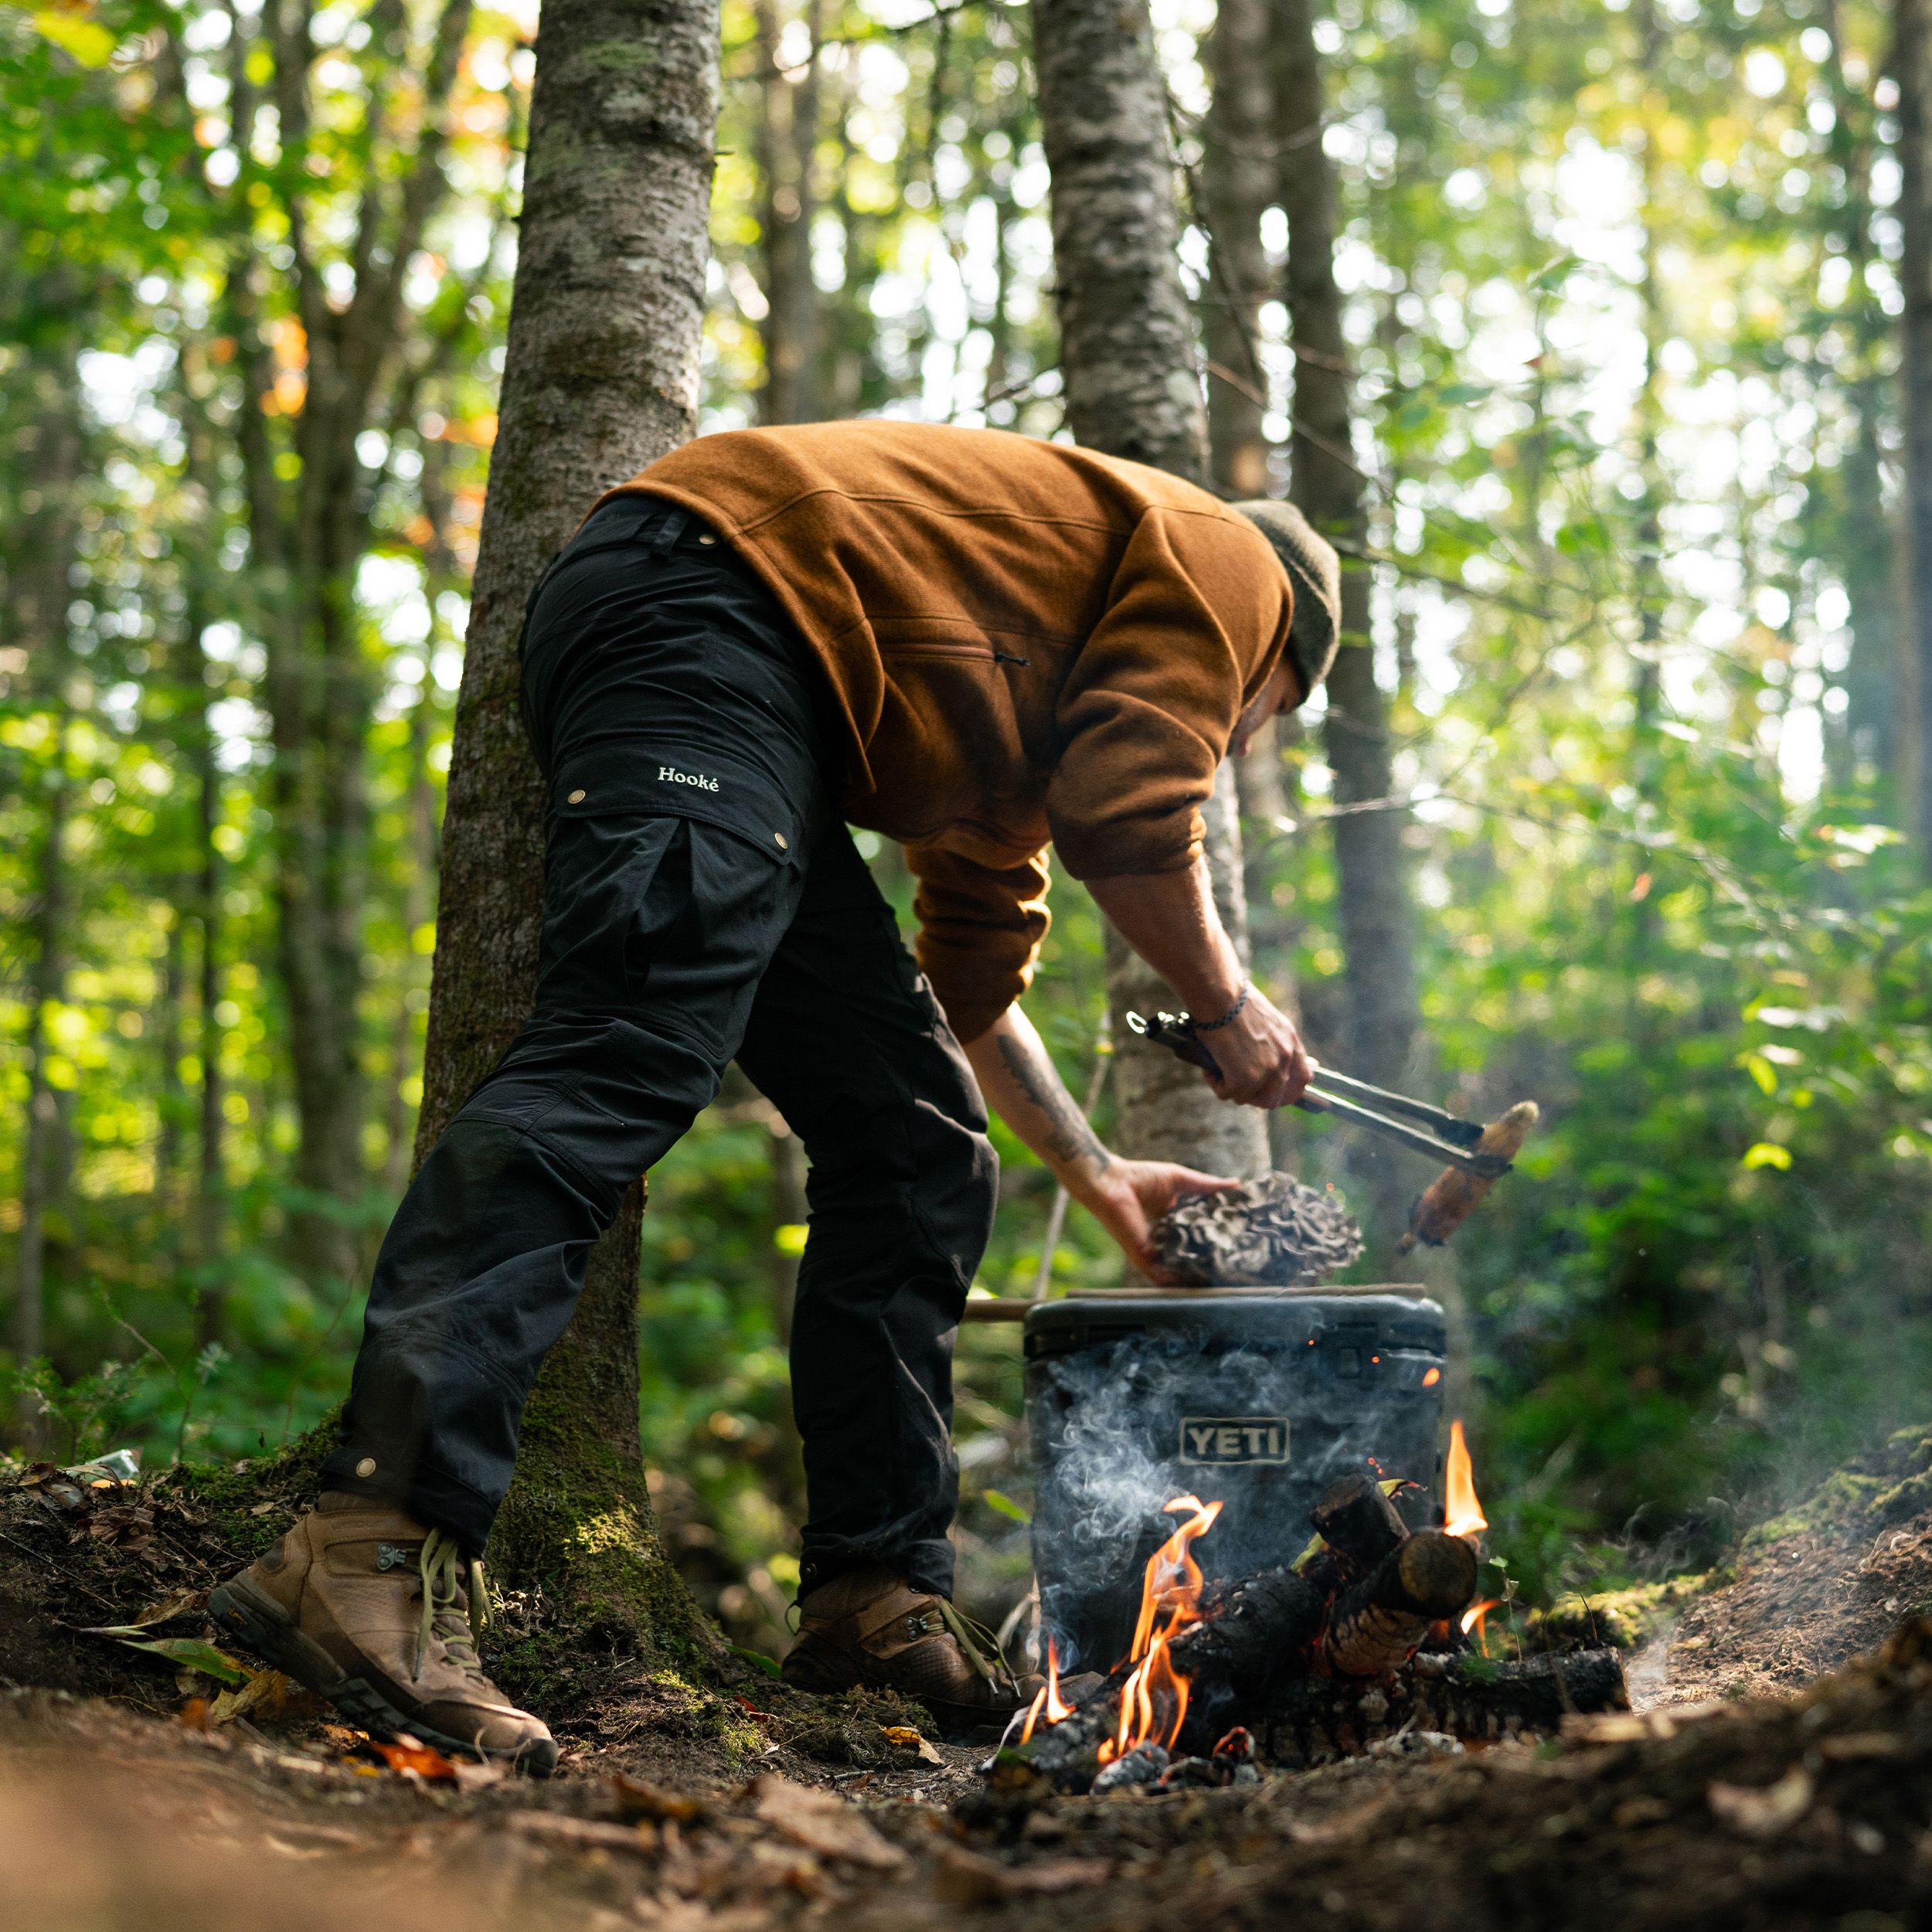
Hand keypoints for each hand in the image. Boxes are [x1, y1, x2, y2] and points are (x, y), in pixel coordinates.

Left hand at [1079, 1159, 1242, 1282]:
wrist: (1111, 1182)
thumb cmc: (1141, 1177)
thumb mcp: (1181, 1181)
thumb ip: (1208, 1186)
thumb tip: (1237, 1184)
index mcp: (1176, 1224)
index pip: (1202, 1239)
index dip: (1220, 1243)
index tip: (1244, 1248)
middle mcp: (1168, 1242)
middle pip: (1193, 1259)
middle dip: (1214, 1266)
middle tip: (1240, 1271)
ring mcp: (1156, 1253)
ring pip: (1181, 1273)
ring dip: (1199, 1278)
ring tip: (1224, 1284)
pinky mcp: (1144, 1258)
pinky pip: (1164, 1276)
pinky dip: (1180, 1281)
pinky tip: (1198, 1284)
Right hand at [1198, 985, 1315, 1108]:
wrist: (1221, 997)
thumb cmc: (1234, 1001)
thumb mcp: (1264, 1020)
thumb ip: (1270, 1040)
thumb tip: (1259, 1056)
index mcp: (1290, 1042)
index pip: (1303, 1079)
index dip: (1288, 1090)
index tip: (1273, 1090)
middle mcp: (1284, 1058)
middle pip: (1275, 1098)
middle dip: (1254, 1096)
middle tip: (1237, 1086)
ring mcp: (1267, 1071)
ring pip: (1250, 1099)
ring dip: (1234, 1090)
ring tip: (1220, 1073)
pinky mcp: (1245, 1079)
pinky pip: (1228, 1094)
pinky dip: (1216, 1084)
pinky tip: (1209, 1068)